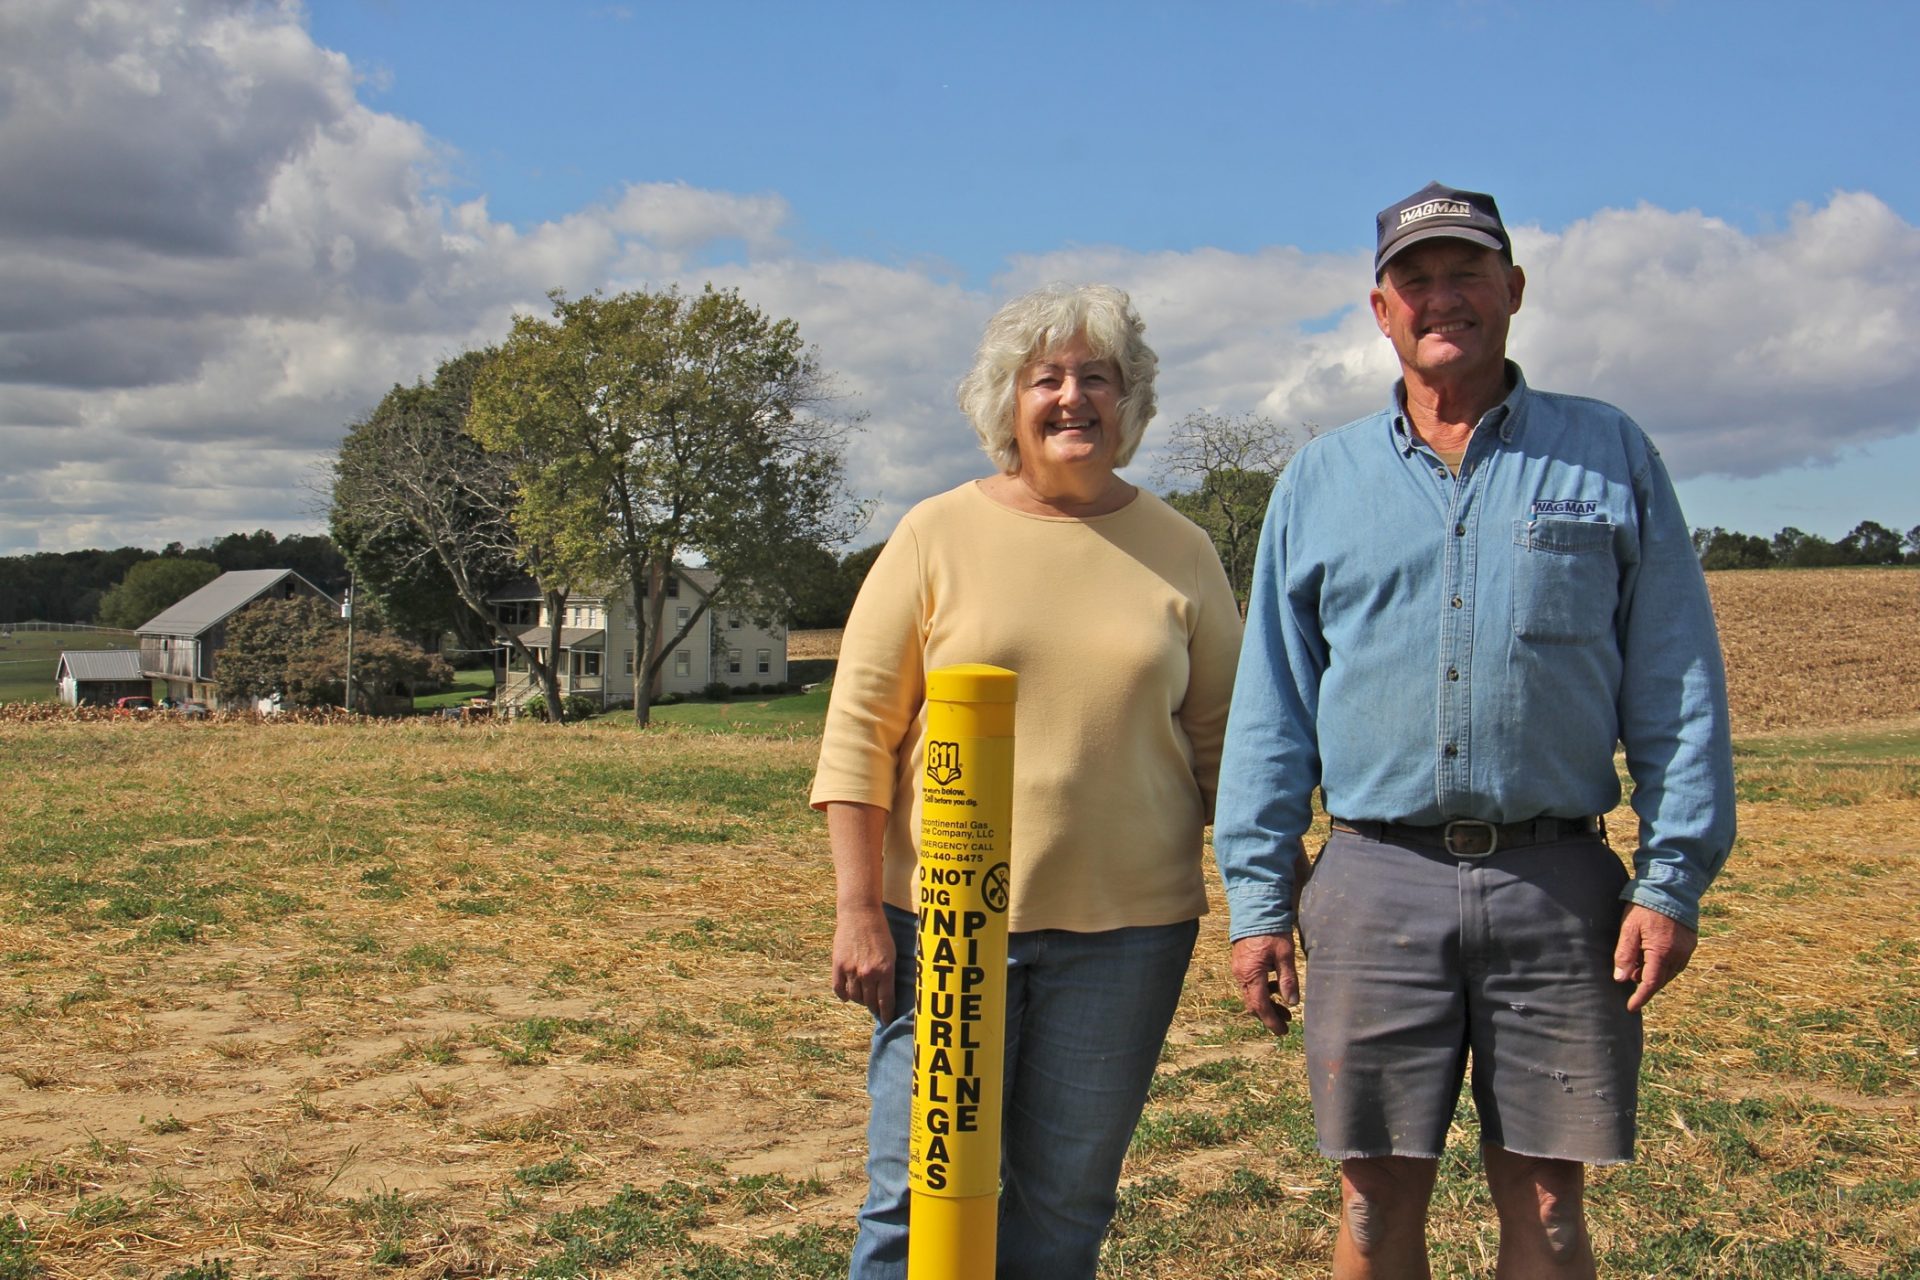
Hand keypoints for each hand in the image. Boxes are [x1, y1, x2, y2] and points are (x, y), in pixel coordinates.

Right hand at [832, 903, 897, 1021]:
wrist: (860, 914)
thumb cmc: (880, 932)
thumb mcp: (892, 954)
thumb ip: (889, 974)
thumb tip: (886, 994)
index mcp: (885, 971)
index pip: (886, 1001)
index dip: (887, 1014)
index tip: (887, 1021)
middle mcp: (868, 974)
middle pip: (870, 1001)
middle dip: (874, 1008)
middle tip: (876, 1010)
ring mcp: (851, 971)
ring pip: (855, 997)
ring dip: (860, 1000)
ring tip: (863, 998)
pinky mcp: (838, 966)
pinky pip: (839, 989)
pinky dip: (843, 995)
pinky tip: (848, 995)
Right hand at [1231, 933, 1298, 1036]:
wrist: (1254, 909)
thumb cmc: (1272, 931)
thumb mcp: (1285, 955)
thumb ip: (1288, 979)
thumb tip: (1292, 1003)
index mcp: (1252, 975)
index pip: (1261, 1007)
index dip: (1272, 1022)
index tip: (1283, 1031)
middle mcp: (1241, 975)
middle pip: (1253, 1005)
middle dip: (1269, 1015)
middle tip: (1287, 1021)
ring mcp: (1239, 969)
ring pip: (1251, 995)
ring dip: (1267, 1003)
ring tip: (1285, 1004)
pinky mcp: (1240, 963)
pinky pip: (1249, 984)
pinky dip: (1262, 990)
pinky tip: (1275, 985)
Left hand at [1613, 904, 1696, 1012]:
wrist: (1670, 887)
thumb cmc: (1645, 906)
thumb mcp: (1628, 929)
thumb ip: (1625, 955)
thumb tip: (1621, 979)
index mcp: (1661, 953)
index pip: (1650, 984)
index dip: (1640, 998)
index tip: (1630, 1007)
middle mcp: (1678, 955)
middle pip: (1661, 980)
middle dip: (1645, 984)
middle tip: (1630, 976)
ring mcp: (1687, 950)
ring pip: (1670, 973)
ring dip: (1655, 974)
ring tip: (1639, 962)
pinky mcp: (1691, 944)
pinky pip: (1677, 963)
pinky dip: (1664, 965)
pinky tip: (1652, 955)